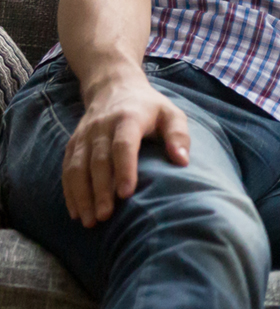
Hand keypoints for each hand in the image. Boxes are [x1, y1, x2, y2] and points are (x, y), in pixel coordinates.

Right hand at [62, 69, 190, 227]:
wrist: (114, 87)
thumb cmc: (150, 107)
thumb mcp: (171, 114)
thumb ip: (178, 135)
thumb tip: (183, 161)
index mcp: (128, 118)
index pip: (123, 145)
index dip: (123, 169)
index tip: (126, 194)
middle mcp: (101, 126)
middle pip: (97, 161)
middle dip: (100, 190)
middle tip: (105, 217)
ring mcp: (84, 136)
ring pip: (77, 168)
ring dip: (82, 196)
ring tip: (90, 221)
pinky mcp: (73, 143)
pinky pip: (67, 169)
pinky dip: (69, 191)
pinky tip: (76, 212)